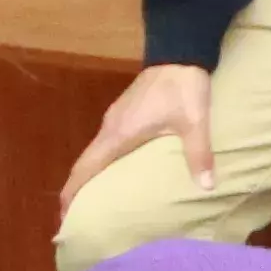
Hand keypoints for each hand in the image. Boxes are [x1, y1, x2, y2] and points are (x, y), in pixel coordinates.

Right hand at [64, 62, 220, 204]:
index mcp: (117, 135)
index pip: (84, 169)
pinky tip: (117, 171)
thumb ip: (198, 154)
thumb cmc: (183, 87)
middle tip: (78, 217)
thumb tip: (206, 187)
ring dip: (91, 175)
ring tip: (96, 200)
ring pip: (95, 153)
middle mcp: (109, 128)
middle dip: (78, 191)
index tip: (63, 219)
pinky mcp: (124, 112)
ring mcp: (115, 118)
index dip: (72, 195)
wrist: (180, 52)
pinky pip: (107, 143)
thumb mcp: (194, 122)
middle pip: (85, 164)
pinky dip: (104, 161)